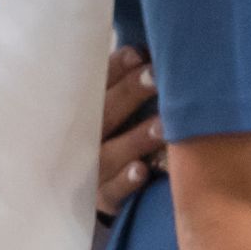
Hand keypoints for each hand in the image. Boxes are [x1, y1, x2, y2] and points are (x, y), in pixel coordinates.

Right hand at [95, 44, 165, 219]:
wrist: (103, 190)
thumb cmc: (125, 135)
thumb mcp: (124, 108)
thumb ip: (137, 81)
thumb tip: (160, 51)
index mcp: (91, 109)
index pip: (99, 83)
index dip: (116, 68)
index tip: (140, 54)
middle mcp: (87, 138)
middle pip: (105, 112)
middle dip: (130, 93)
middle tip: (157, 75)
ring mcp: (94, 169)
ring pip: (110, 152)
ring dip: (135, 139)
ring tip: (163, 126)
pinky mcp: (103, 198)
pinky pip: (111, 191)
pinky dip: (125, 181)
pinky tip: (142, 171)